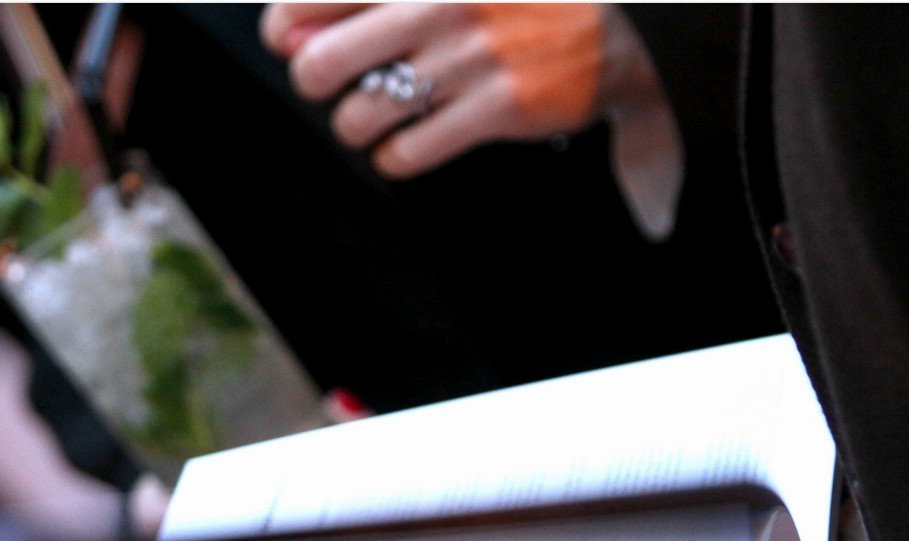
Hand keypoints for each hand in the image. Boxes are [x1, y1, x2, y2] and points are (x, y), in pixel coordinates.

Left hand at [261, 3, 657, 177]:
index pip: (310, 0)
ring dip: (359, 126)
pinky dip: (396, 157)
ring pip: (359, 117)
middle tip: (343, 86)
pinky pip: (407, 153)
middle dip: (317, 84)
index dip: (286, 30)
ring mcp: (468, 58)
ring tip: (381, 117)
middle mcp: (438, 3)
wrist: (622, 25)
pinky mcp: (498, 107)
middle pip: (320, 65)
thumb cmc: (514, 0)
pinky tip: (412, 143)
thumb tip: (288, 35)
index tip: (296, 43)